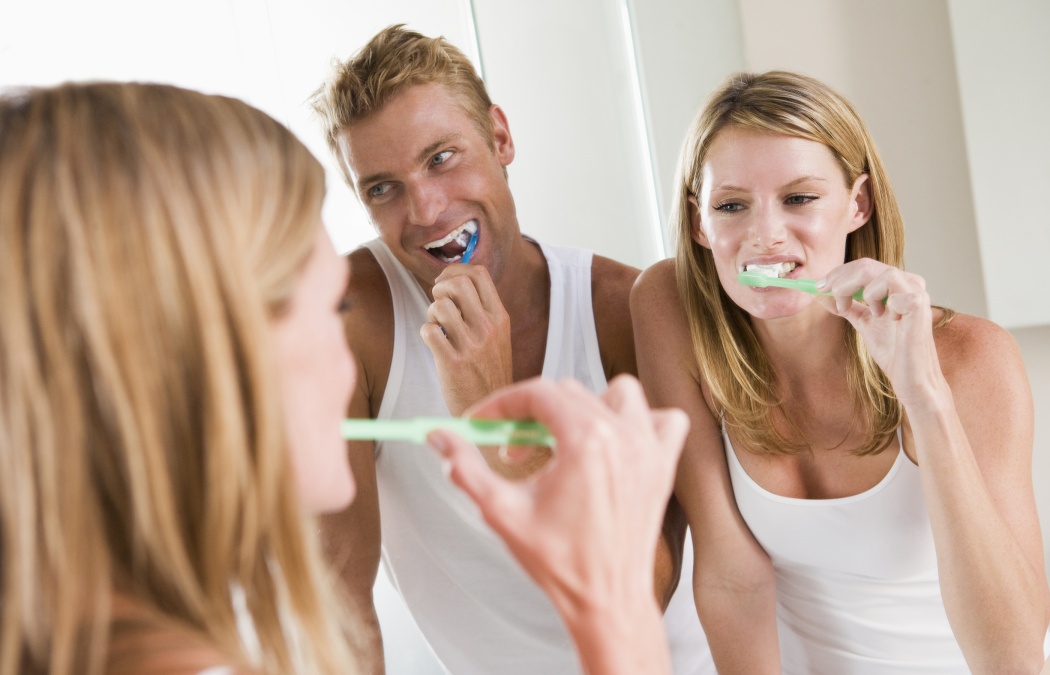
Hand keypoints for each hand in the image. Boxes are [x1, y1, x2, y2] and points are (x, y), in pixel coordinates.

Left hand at [421, 264, 512, 415]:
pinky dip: (426, 333)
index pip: (478, 274)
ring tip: (438, 327)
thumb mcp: (498, 337)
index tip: (445, 283)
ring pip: (440, 306)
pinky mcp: (453, 363)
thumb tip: (455, 281)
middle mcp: (488, 328)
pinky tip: (434, 343)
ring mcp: (472, 346)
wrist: (492, 412)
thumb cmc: (488, 372)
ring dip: (431, 313)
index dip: (455, 271)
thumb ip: (482, 310)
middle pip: (457, 283)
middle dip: (439, 288)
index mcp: (500, 318)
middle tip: (438, 304)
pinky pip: (429, 331)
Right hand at [427, 375, 687, 622]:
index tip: (482, 421)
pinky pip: (663, 419)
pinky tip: (615, 441)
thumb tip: (441, 439)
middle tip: (511, 446)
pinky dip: (641, 420)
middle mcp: (622, 436)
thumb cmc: (562, 563)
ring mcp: (649, 449)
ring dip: (586, 406)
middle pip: (569, 392)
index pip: (537, 394)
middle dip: (532, 413)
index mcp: (585, 442)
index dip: (502, 404)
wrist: (607, 600)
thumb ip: (466, 469)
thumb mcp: (502, 512)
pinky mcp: (663, 465)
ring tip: (563, 439)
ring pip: (617, 394)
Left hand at [816, 258, 945, 405]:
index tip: (818, 287)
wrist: (910, 377)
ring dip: (863, 293)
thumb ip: (846, 306)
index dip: (838, 274)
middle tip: (825, 294)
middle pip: (867, 266)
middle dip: (840, 280)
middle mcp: (909, 283)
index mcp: (897, 284)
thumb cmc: (893, 351)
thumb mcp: (864, 322)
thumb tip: (819, 293)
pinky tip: (890, 319)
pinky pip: (896, 293)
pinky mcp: (920, 307)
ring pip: (883, 274)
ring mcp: (917, 293)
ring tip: (870, 314)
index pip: (863, 266)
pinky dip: (884, 303)